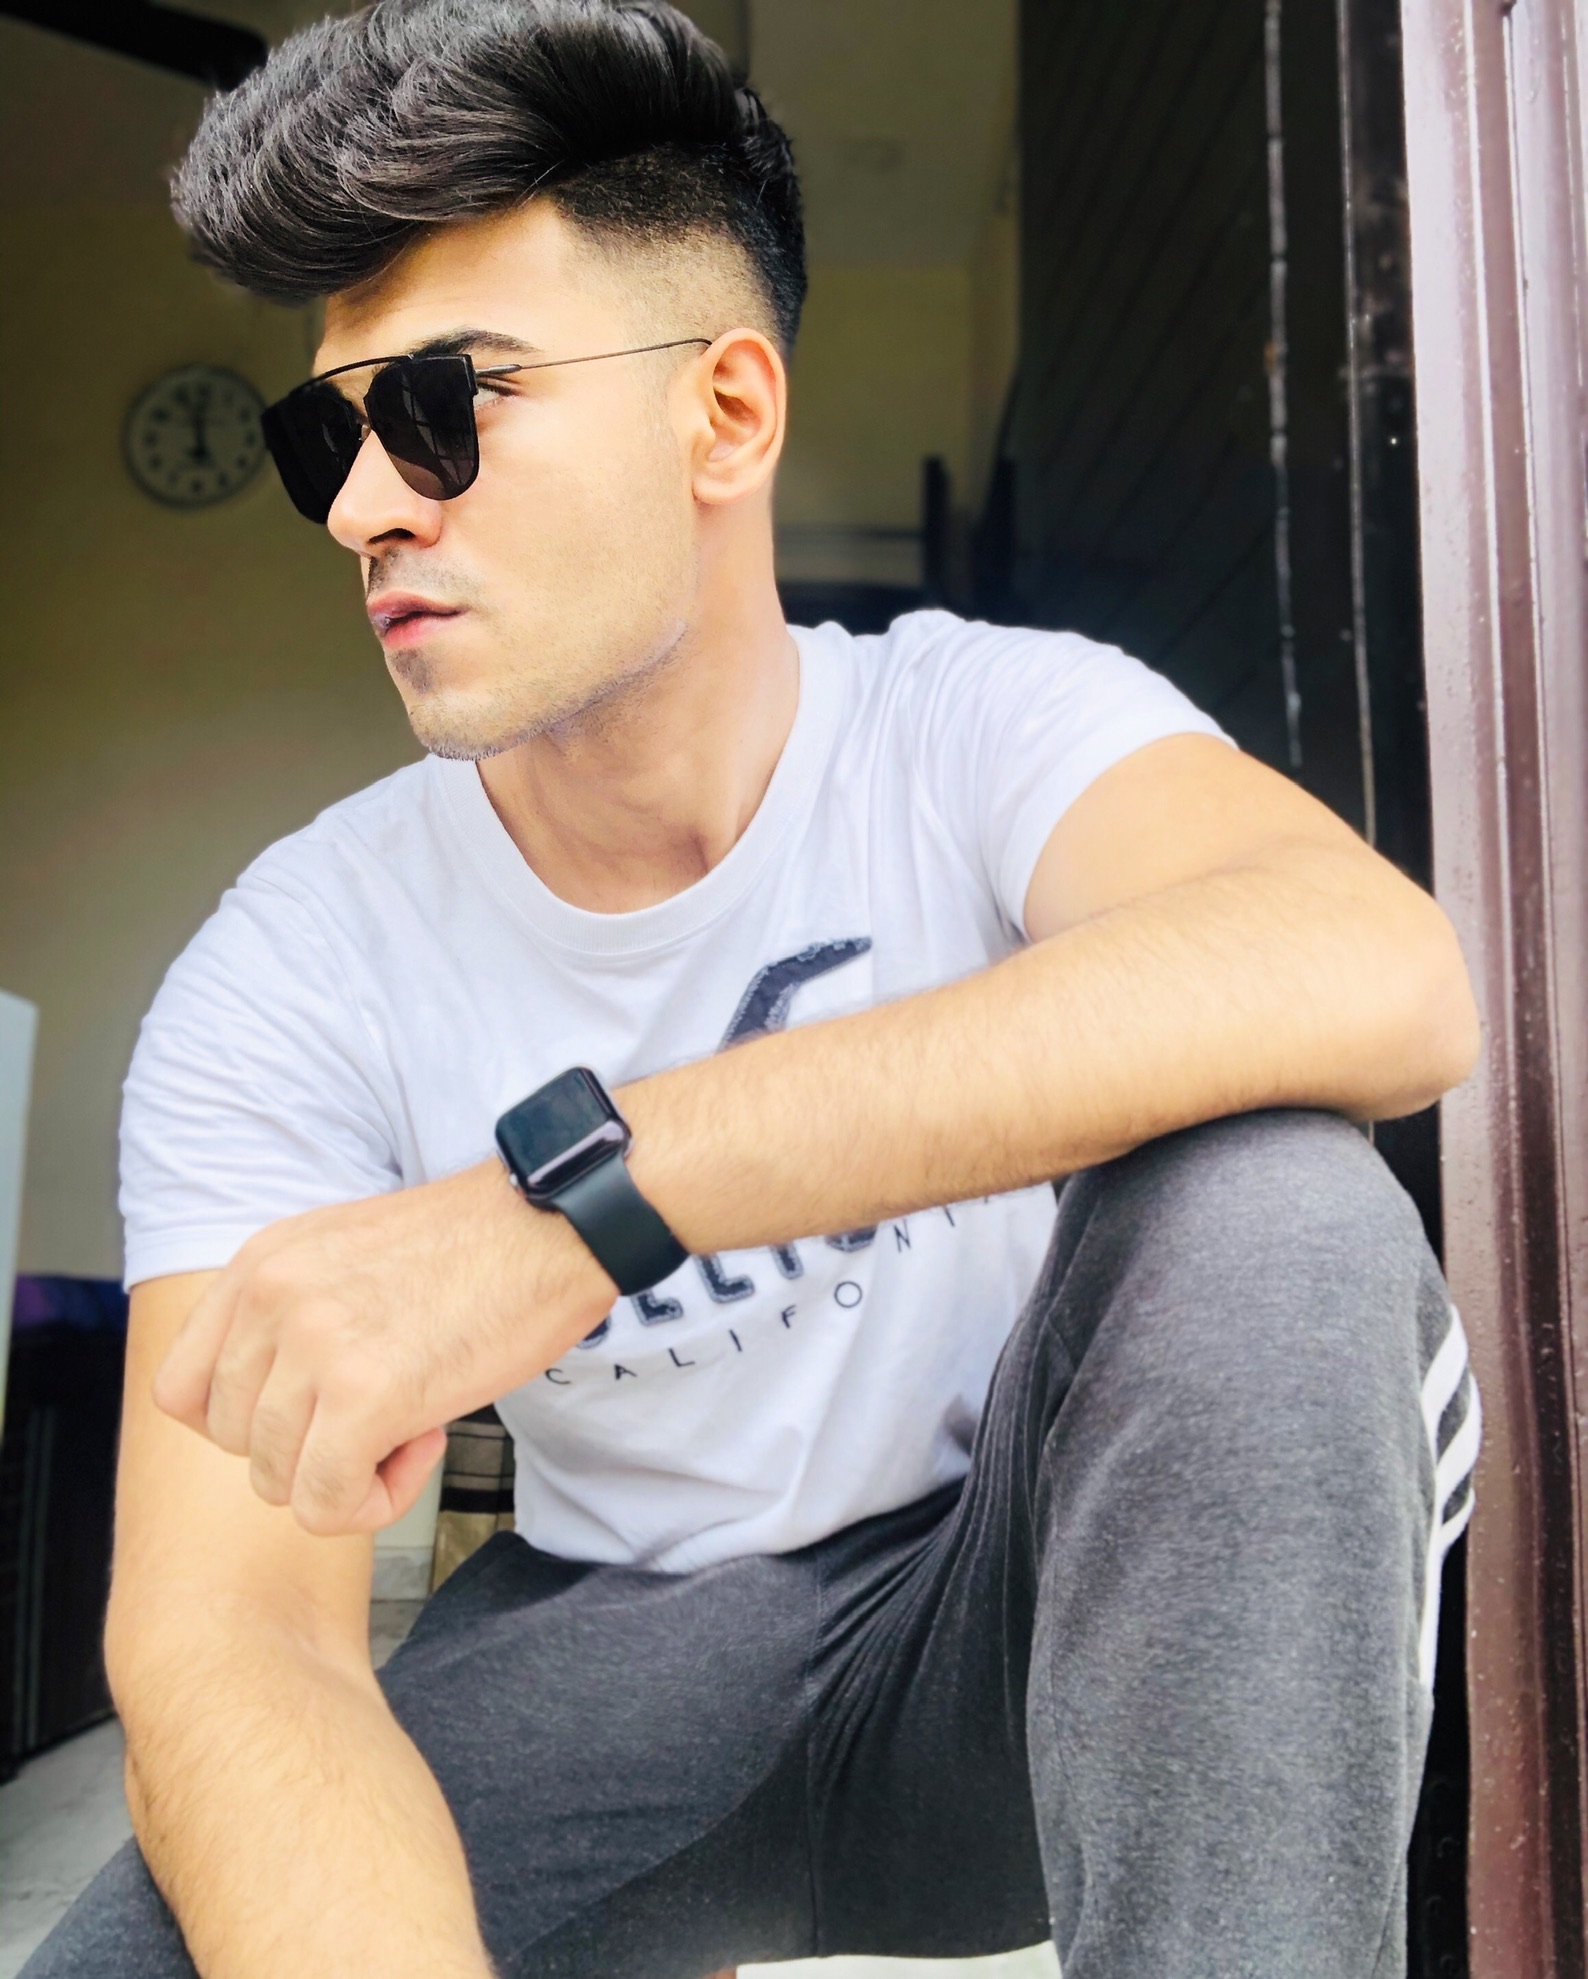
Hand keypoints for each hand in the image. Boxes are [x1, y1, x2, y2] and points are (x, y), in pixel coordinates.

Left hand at [151, 1162, 613, 1534]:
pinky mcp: (365, 1398)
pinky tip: (422, 1448)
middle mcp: (273, 1300)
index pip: (180, 1388)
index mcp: (262, 1264)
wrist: (554, 1224)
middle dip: (304, 1446)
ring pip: (276, 1481)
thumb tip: (279, 1401)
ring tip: (411, 1424)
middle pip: (233, 1441)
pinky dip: (371, 1503)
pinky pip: (324, 1504)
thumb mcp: (347, 1251)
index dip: (241, 1423)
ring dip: (346, 1474)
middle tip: (379, 1412)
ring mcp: (314, 1348)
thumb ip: (295, 1312)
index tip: (303, 1416)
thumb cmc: (477, 1242)